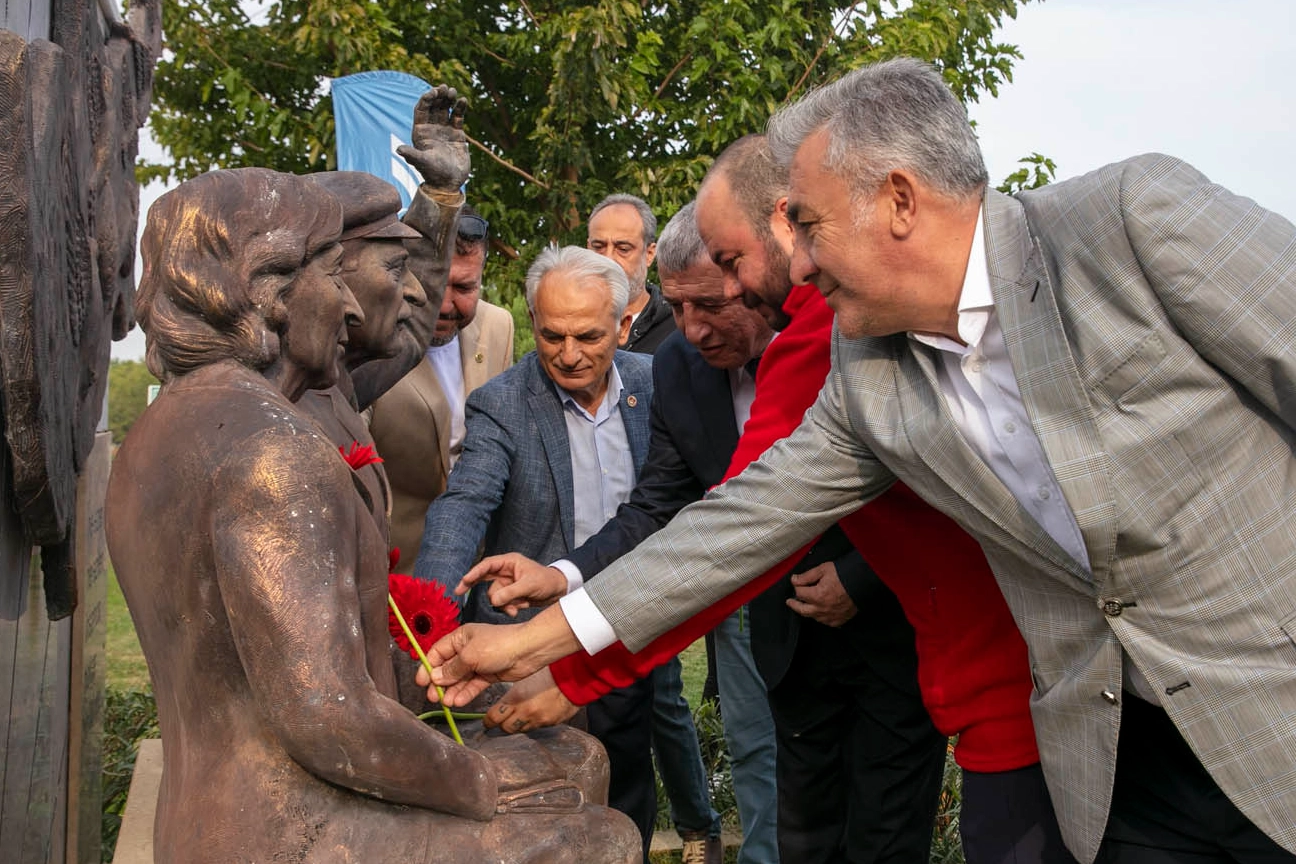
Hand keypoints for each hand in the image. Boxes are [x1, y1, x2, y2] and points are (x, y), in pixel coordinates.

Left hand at [395, 84, 469, 188]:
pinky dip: (460, 108)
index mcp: (420, 132)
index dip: (426, 99)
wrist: (450, 183)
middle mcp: (431, 129)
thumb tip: (398, 149)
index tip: (434, 92)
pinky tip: (463, 101)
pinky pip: (458, 116)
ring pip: (445, 109)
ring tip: (453, 92)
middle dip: (438, 95)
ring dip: (449, 99)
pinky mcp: (457, 133)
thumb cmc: (434, 174)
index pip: (421, 110)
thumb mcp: (423, 163)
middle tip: (445, 88)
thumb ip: (412, 154)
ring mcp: (444, 130)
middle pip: (433, 106)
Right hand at [416, 605, 581, 706]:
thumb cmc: (498, 645)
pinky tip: (458, 702)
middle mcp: (467, 649)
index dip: (428, 667)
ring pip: (460, 679)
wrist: (527, 651)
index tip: (421, 682)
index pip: (437, 652)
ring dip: (452, 690)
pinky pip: (473, 685)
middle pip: (447, 668)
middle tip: (433, 697)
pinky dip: (465, 693)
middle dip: (439, 682)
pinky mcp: (488, 674)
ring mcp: (478, 662)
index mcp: (460, 637)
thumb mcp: (470, 656)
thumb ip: (452, 669)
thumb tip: (435, 677)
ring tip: (445, 703)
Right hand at [459, 553, 568, 616]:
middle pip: (483, 577)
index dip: (474, 572)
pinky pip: (501, 602)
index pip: (487, 565)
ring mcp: (507, 583)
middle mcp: (505, 571)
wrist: (558, 591)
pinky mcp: (510, 594)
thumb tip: (493, 601)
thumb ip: (510, 592)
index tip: (464, 580)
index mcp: (509, 562)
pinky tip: (519, 609)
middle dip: (471, 584)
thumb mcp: (529, 585)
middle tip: (457, 591)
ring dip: (503, 604)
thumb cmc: (547, 581)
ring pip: (494, 595)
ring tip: (516, 608)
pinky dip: (508, 607)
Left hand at [483, 668, 577, 733]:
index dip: (489, 720)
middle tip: (503, 718)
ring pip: (519, 730)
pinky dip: (531, 723)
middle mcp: (525, 712)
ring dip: (517, 724)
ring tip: (520, 715)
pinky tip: (534, 714)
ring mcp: (537, 720)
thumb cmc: (549, 675)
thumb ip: (512, 695)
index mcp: (516, 698)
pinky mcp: (548, 724)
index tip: (488, 720)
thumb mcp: (524, 680)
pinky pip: (534, 728)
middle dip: (502, 724)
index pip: (493, 718)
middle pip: (505, 728)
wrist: (572, 679)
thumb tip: (501, 704)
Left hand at [786, 562, 857, 626]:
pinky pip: (825, 622)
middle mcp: (822, 608)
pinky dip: (820, 617)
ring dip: (807, 611)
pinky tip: (819, 612)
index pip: (799, 593)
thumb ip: (807, 576)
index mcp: (817, 595)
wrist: (862, 583)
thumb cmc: (845, 575)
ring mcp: (830, 616)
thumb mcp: (823, 569)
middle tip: (790, 602)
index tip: (796, 582)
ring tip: (805, 606)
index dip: (796, 586)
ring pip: (813, 617)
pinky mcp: (839, 620)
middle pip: (802, 610)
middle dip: (794, 605)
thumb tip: (795, 579)